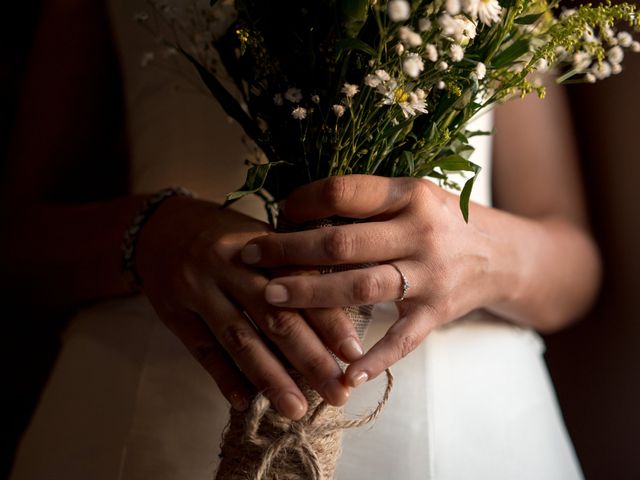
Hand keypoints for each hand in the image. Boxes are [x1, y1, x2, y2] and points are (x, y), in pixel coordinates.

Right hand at [135, 196, 362, 418]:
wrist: (163, 226)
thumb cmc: (228, 237)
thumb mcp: (263, 239)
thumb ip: (295, 270)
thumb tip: (335, 321)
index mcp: (261, 245)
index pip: (302, 287)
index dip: (329, 321)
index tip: (355, 353)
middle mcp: (229, 265)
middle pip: (273, 317)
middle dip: (309, 359)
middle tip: (337, 393)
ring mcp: (196, 290)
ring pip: (238, 339)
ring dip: (270, 378)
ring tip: (296, 409)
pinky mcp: (172, 312)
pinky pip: (201, 350)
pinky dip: (224, 377)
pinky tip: (244, 402)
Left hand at [241, 175, 499, 386]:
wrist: (505, 254)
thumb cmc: (445, 220)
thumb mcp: (414, 195)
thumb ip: (368, 203)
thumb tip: (302, 212)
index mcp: (411, 195)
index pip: (345, 192)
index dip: (304, 202)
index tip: (278, 212)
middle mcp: (421, 233)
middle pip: (343, 244)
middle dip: (289, 251)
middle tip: (250, 255)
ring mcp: (431, 276)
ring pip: (361, 287)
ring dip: (311, 295)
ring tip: (269, 297)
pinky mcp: (437, 313)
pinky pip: (402, 340)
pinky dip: (373, 358)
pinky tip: (342, 373)